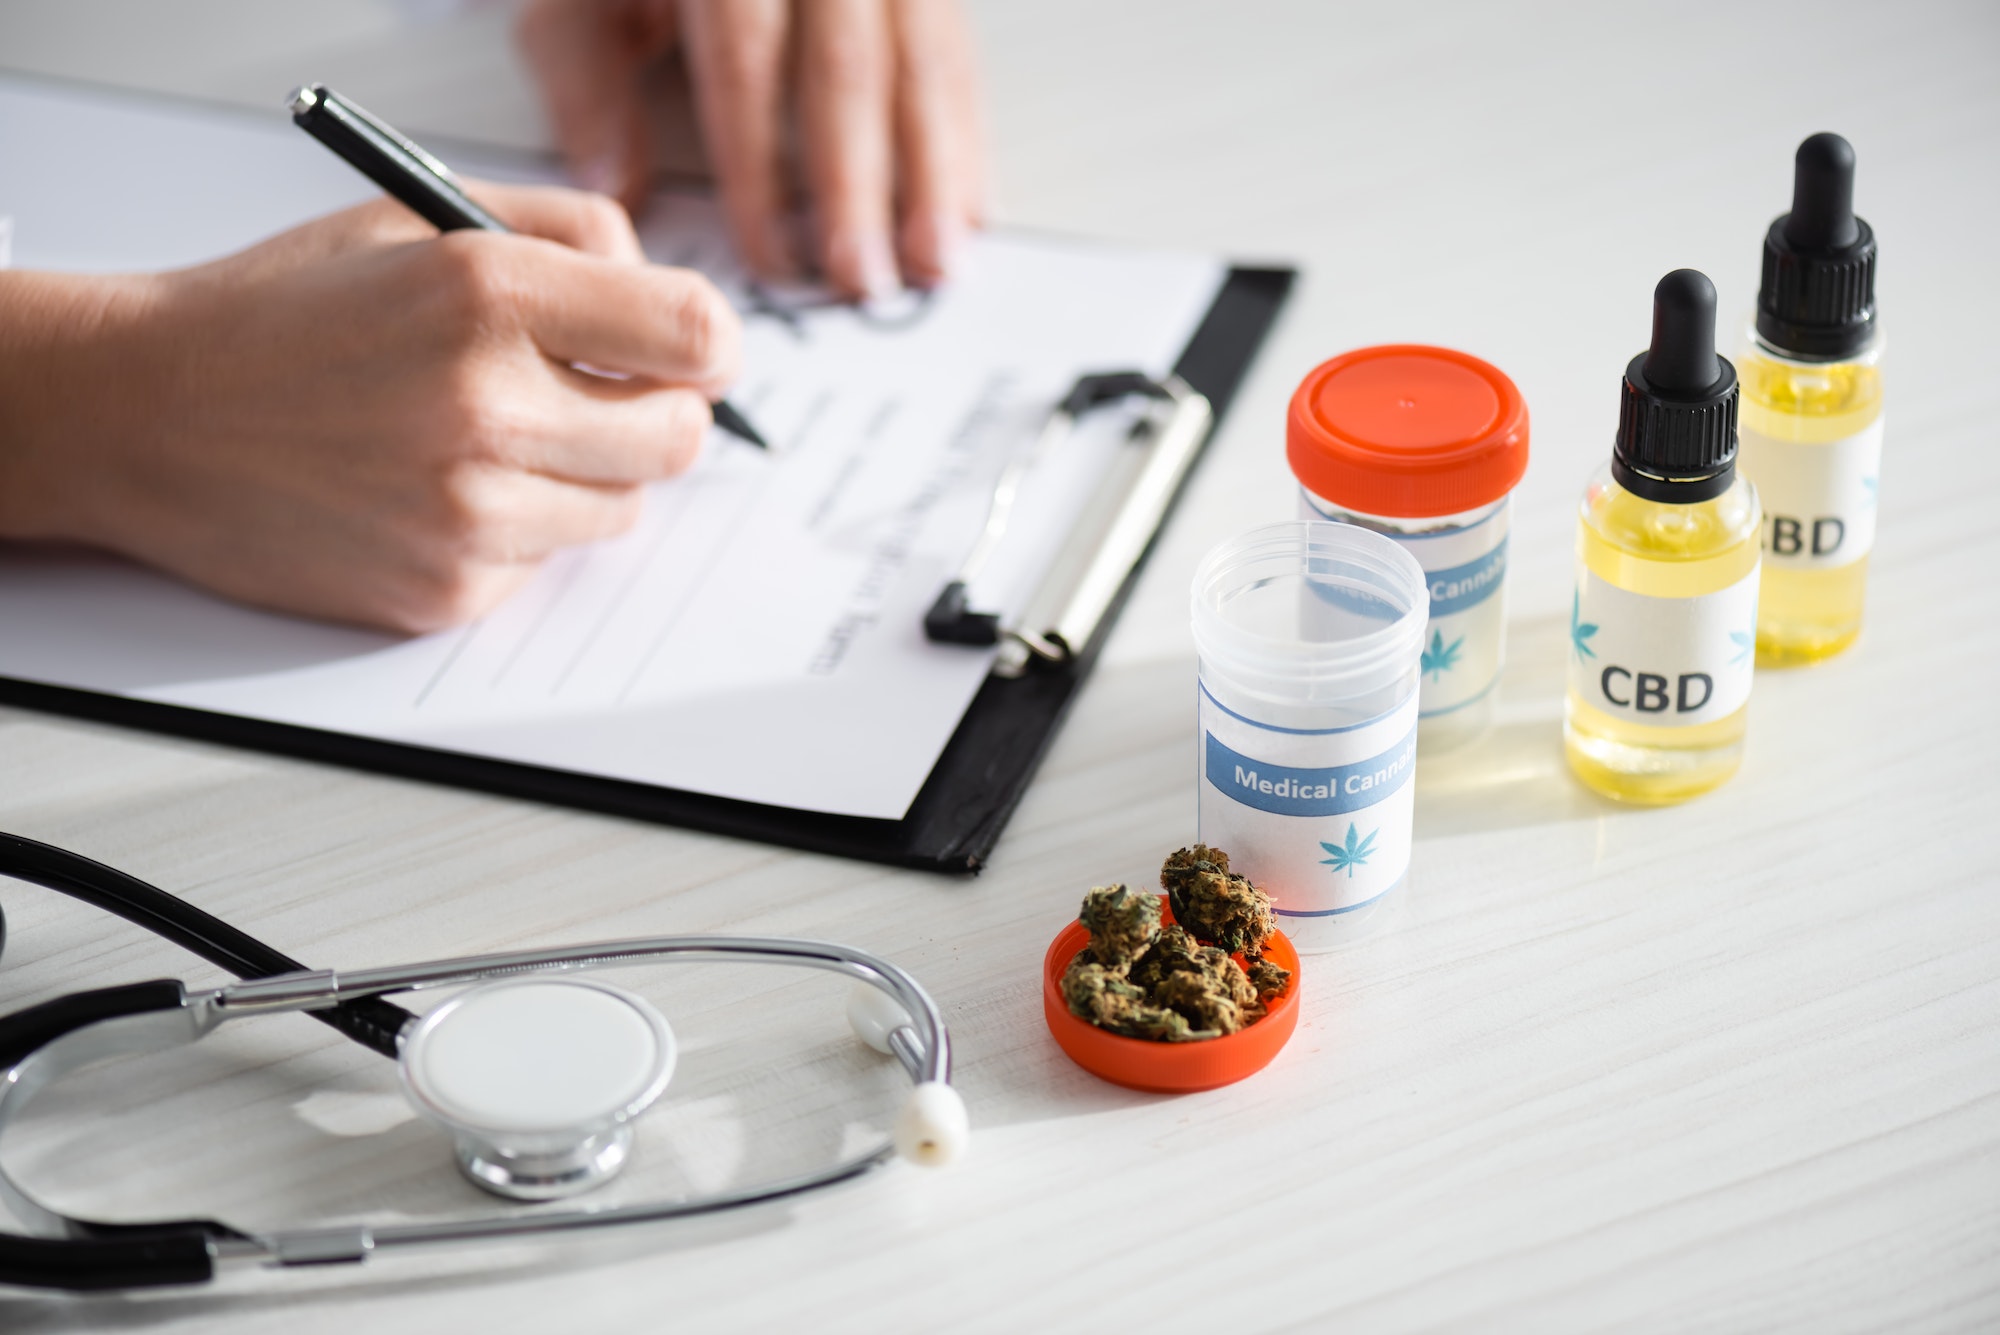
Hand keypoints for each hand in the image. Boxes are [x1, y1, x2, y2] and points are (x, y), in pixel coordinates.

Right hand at [0, 183, 738, 632]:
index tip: (694, 354)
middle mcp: (485, 406)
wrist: (149, 415)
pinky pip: (547, 565)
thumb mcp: (422, 218)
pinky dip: (517, 531)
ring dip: (586, 477)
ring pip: (622, 510)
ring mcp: (466, 512)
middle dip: (657, 414)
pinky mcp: (444, 591)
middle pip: (678, 438)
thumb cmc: (288, 312)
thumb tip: (676, 302)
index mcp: (489, 291)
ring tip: (491, 439)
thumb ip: (569, 236)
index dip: (709, 346)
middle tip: (605, 398)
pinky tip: (436, 491)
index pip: (693, 334)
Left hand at [517, 0, 984, 296]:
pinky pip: (960, 60)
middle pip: (849, 71)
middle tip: (862, 280)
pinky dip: (967, 142)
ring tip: (933, 266)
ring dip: (935, 179)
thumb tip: (617, 190)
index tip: (772, 255)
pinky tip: (970, 212)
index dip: (762, 169)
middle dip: (859, 191)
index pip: (747, 63)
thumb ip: (586, 82)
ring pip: (924, 66)